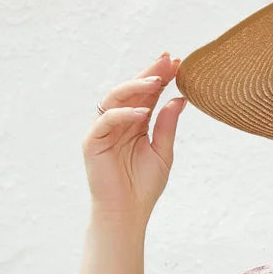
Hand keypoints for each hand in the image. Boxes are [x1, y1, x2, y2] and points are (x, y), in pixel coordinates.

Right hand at [82, 52, 186, 225]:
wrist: (127, 213)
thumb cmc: (143, 186)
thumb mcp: (163, 152)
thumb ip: (167, 126)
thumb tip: (180, 99)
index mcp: (135, 123)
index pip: (147, 94)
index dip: (161, 78)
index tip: (178, 63)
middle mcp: (118, 121)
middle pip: (132, 91)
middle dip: (150, 74)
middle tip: (168, 60)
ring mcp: (103, 130)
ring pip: (116, 98)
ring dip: (136, 87)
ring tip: (157, 80)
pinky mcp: (92, 141)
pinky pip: (106, 120)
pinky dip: (124, 114)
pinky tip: (143, 112)